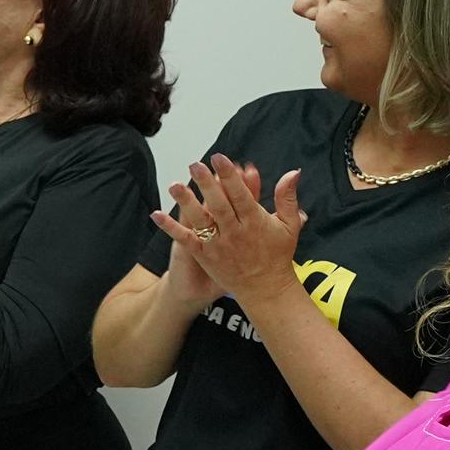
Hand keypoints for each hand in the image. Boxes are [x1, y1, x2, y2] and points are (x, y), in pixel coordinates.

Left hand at [158, 157, 306, 301]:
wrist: (265, 290)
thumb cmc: (278, 256)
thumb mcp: (289, 226)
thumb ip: (287, 198)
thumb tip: (292, 172)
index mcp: (255, 222)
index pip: (241, 194)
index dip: (230, 176)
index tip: (220, 158)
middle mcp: (235, 232)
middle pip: (219, 205)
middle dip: (207, 184)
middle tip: (196, 165)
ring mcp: (218, 245)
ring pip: (201, 220)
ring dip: (186, 202)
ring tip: (175, 185)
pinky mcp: (205, 256)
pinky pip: (186, 240)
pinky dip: (170, 228)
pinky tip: (156, 214)